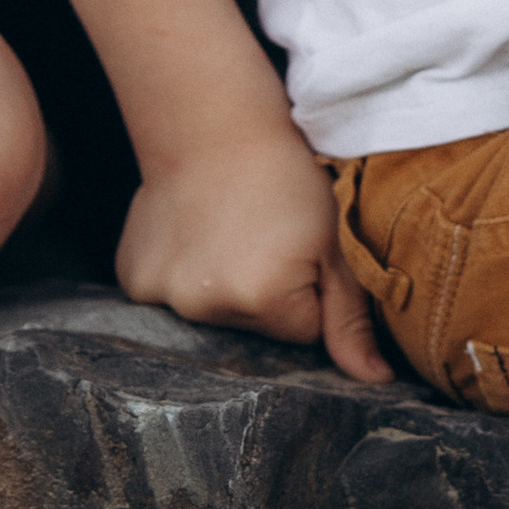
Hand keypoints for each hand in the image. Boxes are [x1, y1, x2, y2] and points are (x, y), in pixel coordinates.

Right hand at [116, 116, 391, 382]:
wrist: (214, 124)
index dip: (311, 294)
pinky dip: (187, 275)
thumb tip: (375, 383)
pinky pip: (173, 298)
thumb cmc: (288, 178)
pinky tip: (195, 235)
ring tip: (230, 232)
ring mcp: (159, 294)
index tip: (301, 249)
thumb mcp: (335, 244)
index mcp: (260, 300)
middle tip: (265, 236)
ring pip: (215, 314)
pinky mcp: (132, 278)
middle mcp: (203, 306)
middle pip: (256, 329)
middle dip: (269, 295)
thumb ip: (352, 319)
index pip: (303, 334)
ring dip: (227, 285)